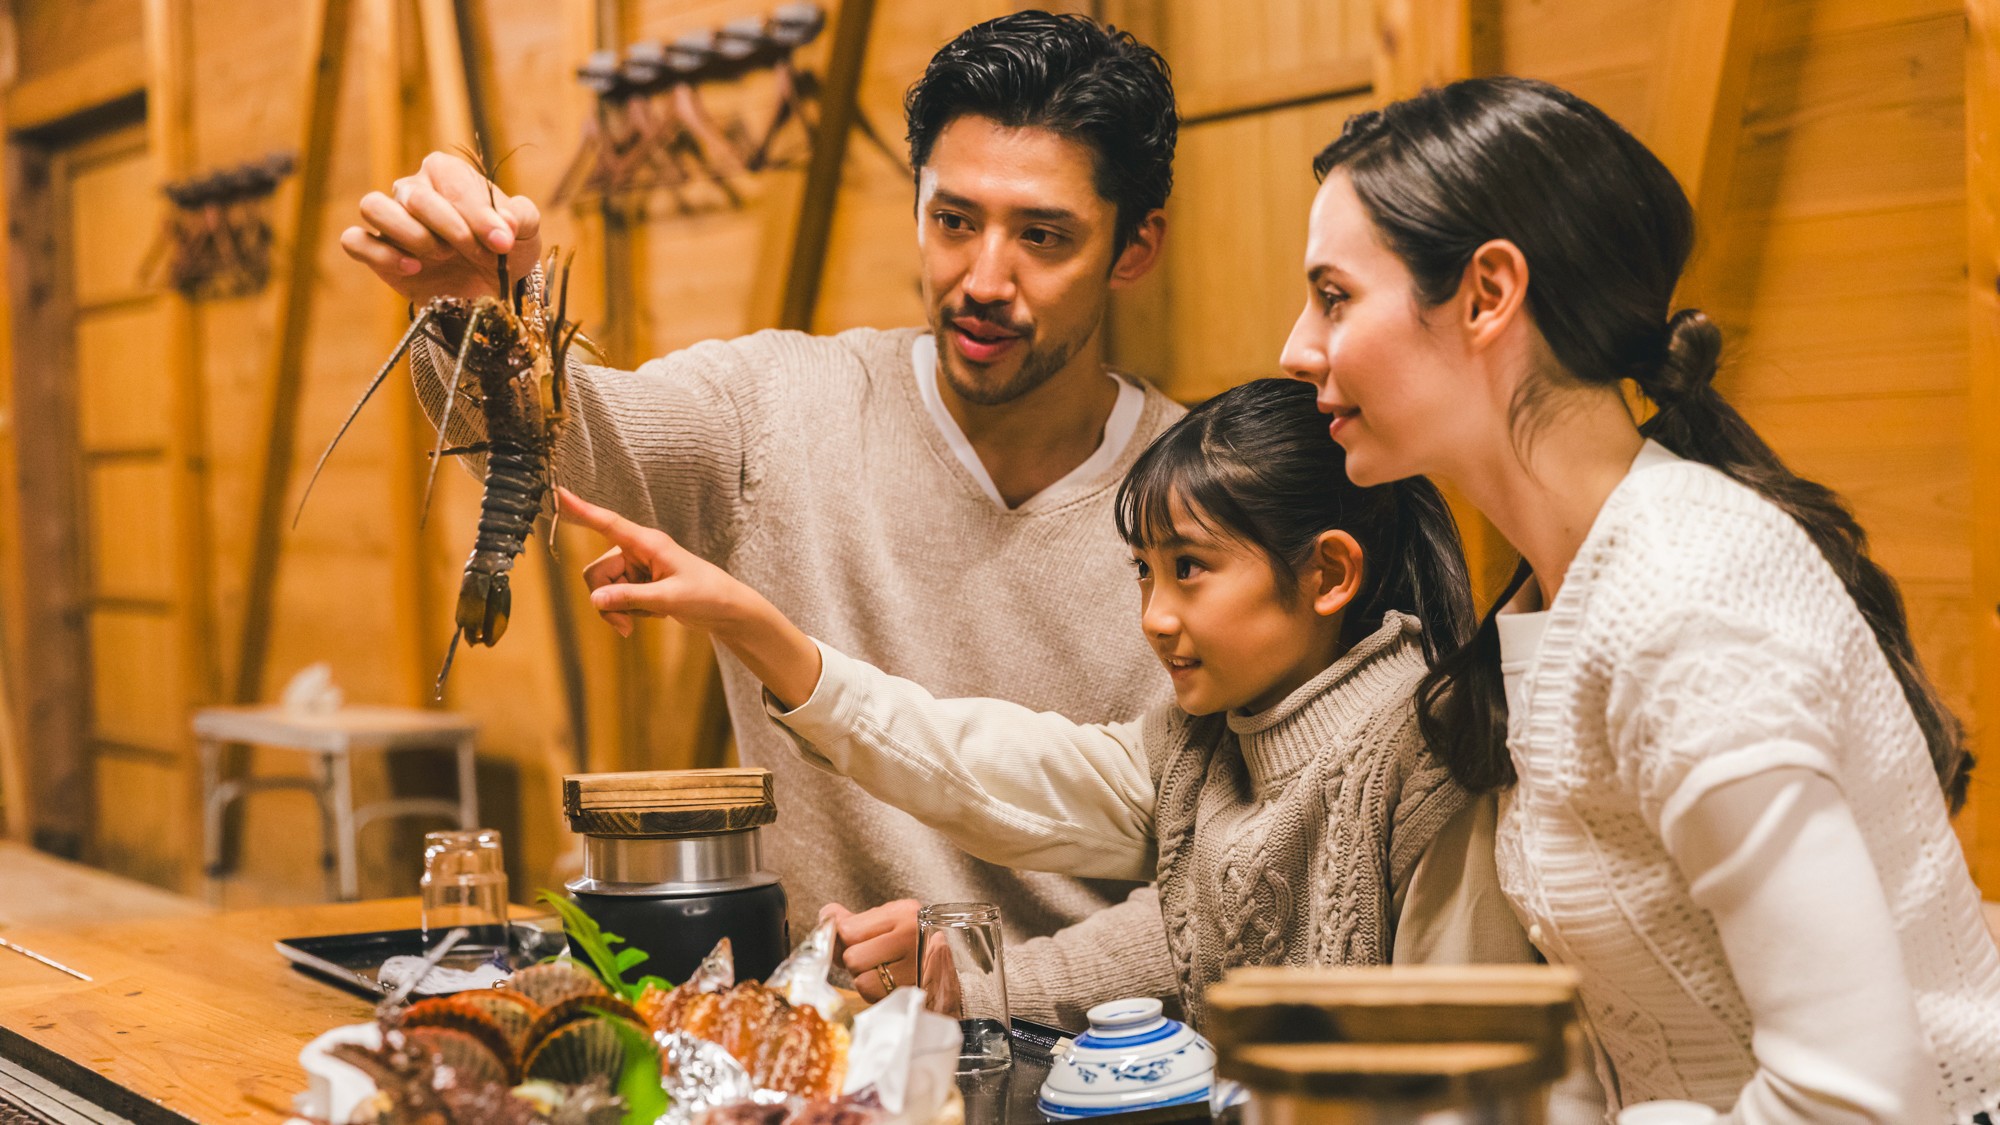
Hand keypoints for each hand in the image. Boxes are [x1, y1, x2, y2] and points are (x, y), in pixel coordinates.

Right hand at [340, 151, 543, 305]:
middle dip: (449, 227)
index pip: (448, 178)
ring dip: (410, 234)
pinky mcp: (376, 250)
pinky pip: (355, 241)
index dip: (476, 211)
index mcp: (446, 173)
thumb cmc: (504, 250)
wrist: (490, 288)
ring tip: (441, 255)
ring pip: (373, 206)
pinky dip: (380, 254)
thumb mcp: (525, 232)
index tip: (502, 241)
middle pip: (413, 194)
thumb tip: (503, 222)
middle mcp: (413, 190)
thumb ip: (521, 218)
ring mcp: (391, 219)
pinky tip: (413, 268)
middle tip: (475, 252)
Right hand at [558, 488, 823, 706]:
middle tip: (626, 625)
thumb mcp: (669, 599)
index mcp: (648, 543)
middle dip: (606, 600)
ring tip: (640, 623)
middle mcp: (638, 552)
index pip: (608, 523)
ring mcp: (637, 568)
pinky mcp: (639, 583)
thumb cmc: (706, 595)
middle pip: (598, 572)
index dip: (581, 510)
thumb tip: (596, 600)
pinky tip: (647, 618)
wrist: (726, 610)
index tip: (559, 492)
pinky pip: (616, 599)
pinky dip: (625, 613)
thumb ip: (631, 598)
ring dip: (616, 611)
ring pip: (604, 589)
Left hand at [821, 900, 918, 1003]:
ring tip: (884, 973)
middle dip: (856, 962)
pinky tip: (890, 986)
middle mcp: (911, 934)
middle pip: (852, 956)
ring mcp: (914, 964)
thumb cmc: (915, 947)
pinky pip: (872, 994)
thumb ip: (855, 921)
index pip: (847, 928)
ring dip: (865, 979)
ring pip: (859, 978)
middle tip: (874, 961)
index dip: (844, 940)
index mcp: (903, 913)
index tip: (855, 943)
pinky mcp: (911, 990)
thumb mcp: (890, 924)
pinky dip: (875, 993)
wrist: (954, 976)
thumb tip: (827, 914)